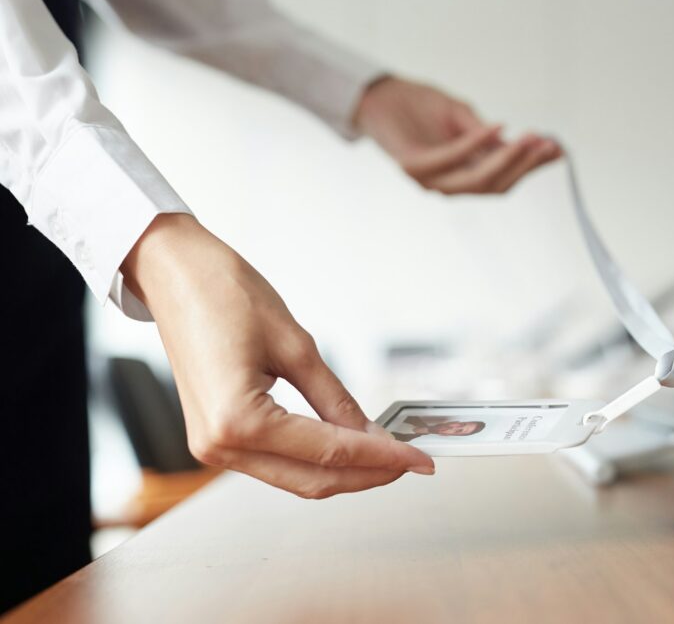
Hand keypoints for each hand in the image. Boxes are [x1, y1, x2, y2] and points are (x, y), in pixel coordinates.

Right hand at [121, 214, 434, 497]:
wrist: (172, 273)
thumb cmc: (225, 294)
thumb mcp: (296, 345)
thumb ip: (336, 400)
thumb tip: (373, 433)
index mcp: (238, 421)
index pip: (329, 453)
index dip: (381, 457)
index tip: (420, 458)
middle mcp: (220, 446)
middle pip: (312, 480)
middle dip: (368, 474)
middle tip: (413, 461)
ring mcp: (214, 448)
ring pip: (295, 478)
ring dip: (344, 471)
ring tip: (389, 454)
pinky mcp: (216, 438)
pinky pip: (276, 462)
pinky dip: (315, 459)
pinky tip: (348, 446)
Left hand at [354, 77, 561, 193]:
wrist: (376, 94)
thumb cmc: (418, 105)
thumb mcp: (463, 117)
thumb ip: (490, 136)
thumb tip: (531, 141)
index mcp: (461, 175)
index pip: (503, 179)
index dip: (531, 167)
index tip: (559, 150)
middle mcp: (447, 184)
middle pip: (496, 186)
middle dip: (526, 166)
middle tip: (550, 144)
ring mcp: (429, 180)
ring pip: (478, 179)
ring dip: (507, 158)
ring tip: (531, 136)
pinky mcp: (412, 167)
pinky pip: (452, 159)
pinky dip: (477, 143)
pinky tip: (498, 125)